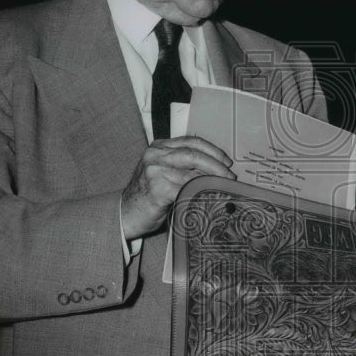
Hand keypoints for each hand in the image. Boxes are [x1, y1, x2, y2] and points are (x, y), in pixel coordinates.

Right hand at [121, 136, 235, 239]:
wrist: (126, 213)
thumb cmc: (147, 195)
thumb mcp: (162, 172)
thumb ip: (181, 166)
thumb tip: (213, 170)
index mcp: (158, 147)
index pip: (191, 141)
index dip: (212, 150)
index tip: (225, 160)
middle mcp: (155, 155)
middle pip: (194, 154)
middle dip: (216, 165)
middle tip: (229, 175)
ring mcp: (155, 171)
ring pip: (192, 172)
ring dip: (211, 180)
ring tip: (223, 186)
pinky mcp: (157, 188)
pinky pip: (186, 189)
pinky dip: (200, 193)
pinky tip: (209, 197)